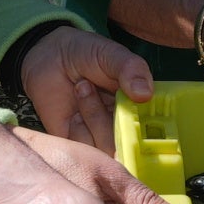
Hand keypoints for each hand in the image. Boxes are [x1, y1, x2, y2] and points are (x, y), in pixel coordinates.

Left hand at [19, 25, 152, 150]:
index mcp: (140, 105)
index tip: (136, 109)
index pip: (155, 127)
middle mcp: (124, 125)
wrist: (48, 56)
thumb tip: (145, 94)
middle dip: (114, 118)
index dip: (150, 128)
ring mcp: (101, 136)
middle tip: (94, 88)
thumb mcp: (111, 54)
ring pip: (108, 147)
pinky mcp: (79, 144)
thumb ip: (131, 69)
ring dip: (94, 117)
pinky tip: (73, 112)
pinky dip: (79, 131)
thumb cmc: (84, 52)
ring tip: (81, 88)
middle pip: (132, 142)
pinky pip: (86, 151)